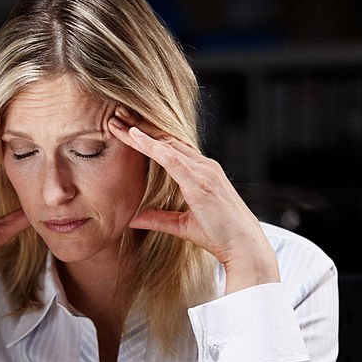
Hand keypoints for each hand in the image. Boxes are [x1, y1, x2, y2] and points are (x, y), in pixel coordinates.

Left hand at [107, 109, 278, 293]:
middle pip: (168, 140)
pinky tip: (134, 137)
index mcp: (203, 173)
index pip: (171, 148)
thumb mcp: (183, 226)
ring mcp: (204, 171)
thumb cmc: (220, 236)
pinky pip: (171, 158)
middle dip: (141, 127)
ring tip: (119, 121)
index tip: (127, 128)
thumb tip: (133, 219)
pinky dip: (152, 146)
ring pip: (167, 144)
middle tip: (118, 115)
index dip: (150, 137)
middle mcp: (205, 166)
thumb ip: (158, 219)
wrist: (244, 246)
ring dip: (141, 131)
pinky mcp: (200, 181)